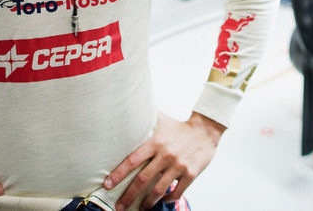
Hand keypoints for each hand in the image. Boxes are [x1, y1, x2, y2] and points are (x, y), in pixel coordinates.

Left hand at [104, 112, 224, 210]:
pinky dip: (168, 199)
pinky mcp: (190, 173)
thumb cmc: (179, 127)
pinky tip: (162, 201)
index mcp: (156, 142)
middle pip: (143, 179)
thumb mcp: (161, 120)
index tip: (107, 184)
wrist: (205, 130)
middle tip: (119, 206)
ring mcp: (178, 165)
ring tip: (139, 209)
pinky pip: (177, 192)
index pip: (132, 160)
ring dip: (146, 202)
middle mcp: (166, 155)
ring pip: (158, 189)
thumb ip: (144, 120)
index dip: (119, 174)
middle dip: (129, 195)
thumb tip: (127, 111)